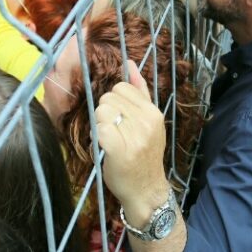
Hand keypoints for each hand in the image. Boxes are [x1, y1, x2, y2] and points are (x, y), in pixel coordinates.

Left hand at [94, 60, 168, 216]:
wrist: (146, 190)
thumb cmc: (143, 154)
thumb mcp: (148, 121)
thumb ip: (139, 91)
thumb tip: (129, 62)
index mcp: (153, 112)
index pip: (121, 87)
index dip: (115, 102)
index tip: (120, 120)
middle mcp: (146, 121)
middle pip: (108, 98)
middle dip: (106, 113)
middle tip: (116, 133)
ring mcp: (134, 135)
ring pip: (101, 111)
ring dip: (100, 125)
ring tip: (112, 141)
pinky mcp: (119, 148)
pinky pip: (98, 129)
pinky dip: (98, 138)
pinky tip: (107, 149)